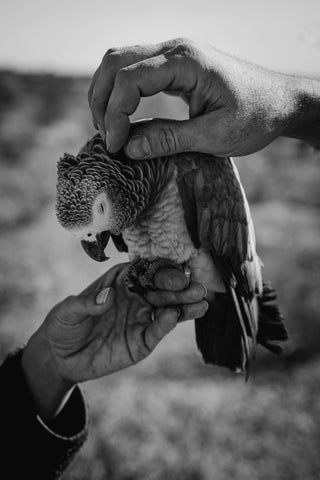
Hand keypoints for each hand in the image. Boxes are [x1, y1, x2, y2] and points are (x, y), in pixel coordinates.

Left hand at [22, 263, 206, 419]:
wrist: (60, 357)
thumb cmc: (63, 325)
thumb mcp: (68, 311)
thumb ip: (87, 302)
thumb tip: (107, 296)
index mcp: (121, 281)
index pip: (145, 272)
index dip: (160, 271)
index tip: (174, 273)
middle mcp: (136, 297)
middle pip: (161, 290)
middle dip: (180, 289)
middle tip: (197, 288)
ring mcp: (140, 319)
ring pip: (167, 310)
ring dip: (183, 307)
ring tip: (201, 303)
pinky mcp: (141, 342)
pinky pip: (156, 332)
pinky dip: (166, 325)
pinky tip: (175, 318)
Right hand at [89, 38, 319, 156]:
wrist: (278, 103)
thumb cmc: (255, 117)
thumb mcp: (215, 135)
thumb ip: (170, 140)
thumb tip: (128, 148)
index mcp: (186, 61)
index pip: (130, 79)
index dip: (115, 114)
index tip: (116, 146)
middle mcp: (175, 49)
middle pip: (115, 62)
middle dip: (102, 101)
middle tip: (107, 138)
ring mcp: (172, 54)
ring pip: (119, 63)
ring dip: (106, 95)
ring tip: (110, 131)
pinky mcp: (173, 66)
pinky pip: (134, 71)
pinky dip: (120, 93)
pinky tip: (123, 119)